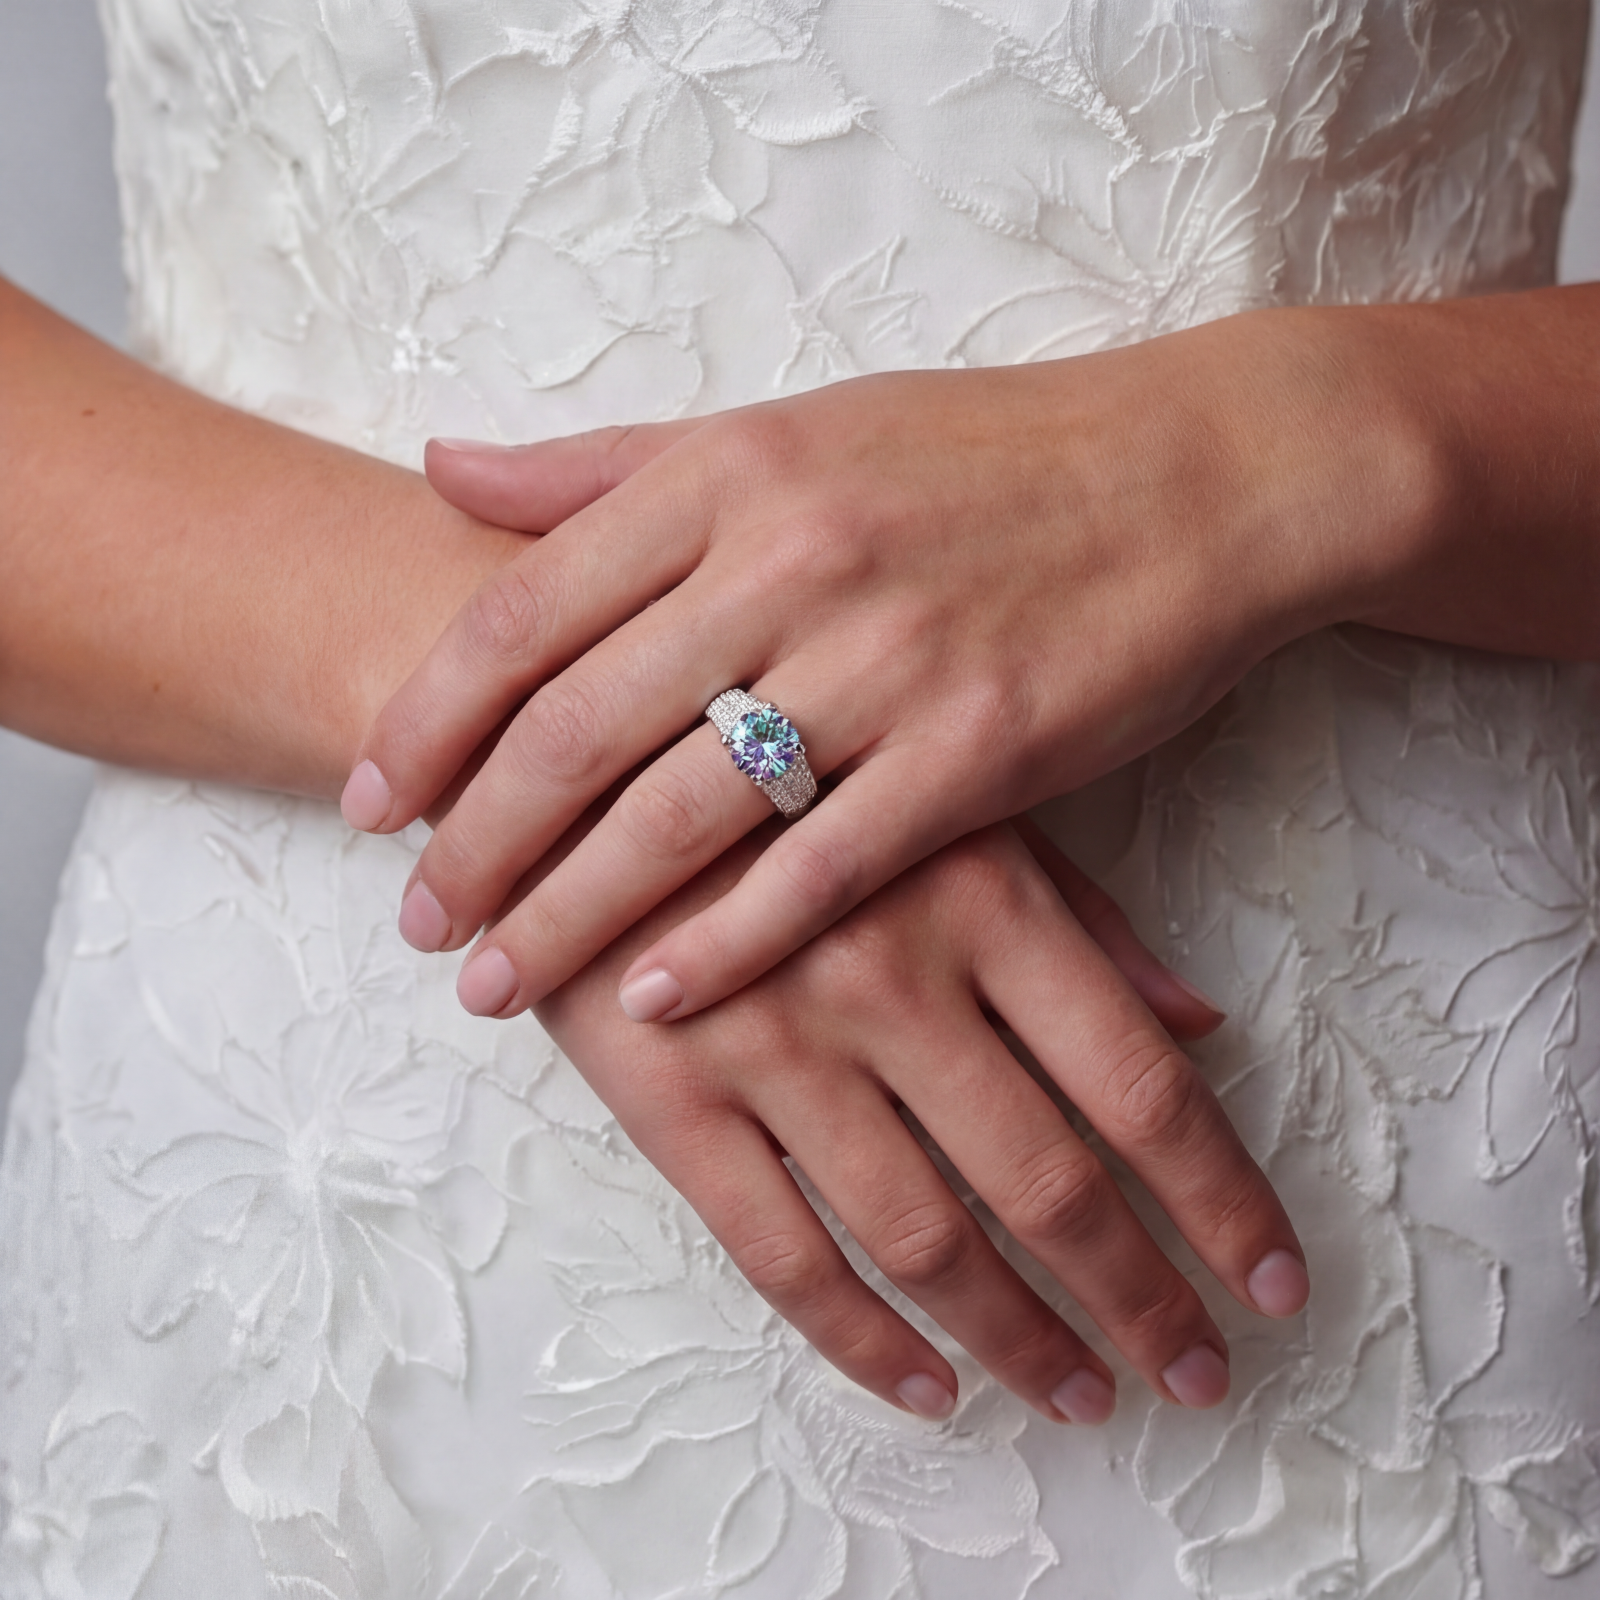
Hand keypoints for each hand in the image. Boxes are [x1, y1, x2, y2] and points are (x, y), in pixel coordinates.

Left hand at [344, 307, 1429, 1019]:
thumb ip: (611, 460)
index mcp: (732, 473)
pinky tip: (649, 1002)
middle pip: (579, 727)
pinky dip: (724, 942)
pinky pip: (820, 867)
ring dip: (568, 911)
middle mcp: (792, 561)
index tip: (368, 799)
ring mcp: (887, 660)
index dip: (430, 716)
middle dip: (476, 839)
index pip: (527, 608)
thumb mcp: (791, 426)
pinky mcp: (979, 753)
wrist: (1195, 477)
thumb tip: (444, 465)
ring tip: (490, 983)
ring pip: (680, 812)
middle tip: (414, 921)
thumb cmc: (981, 458)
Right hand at [533, 813, 1308, 1423]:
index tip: (1272, 1283)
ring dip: (1020, 1337)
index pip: (1137, 1085)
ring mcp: (776, 1043)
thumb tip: (1201, 1019)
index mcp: (979, 895)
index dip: (1221, 1200)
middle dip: (1141, 1298)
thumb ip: (1078, 911)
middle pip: (1049, 1182)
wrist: (575, 741)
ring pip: (925, 1237)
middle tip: (1197, 1376)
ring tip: (1083, 1394)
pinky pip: (780, 1253)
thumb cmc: (782, 761)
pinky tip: (928, 1388)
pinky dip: (862, 1342)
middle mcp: (891, 979)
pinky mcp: (671, 1096)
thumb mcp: (944, 795)